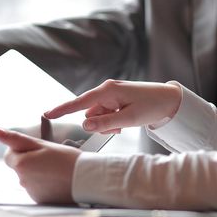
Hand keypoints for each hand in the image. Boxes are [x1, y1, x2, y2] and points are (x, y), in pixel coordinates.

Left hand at [0, 127, 80, 203]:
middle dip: (30, 160)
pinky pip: (37, 188)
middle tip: (49, 157)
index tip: (35, 148)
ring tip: (56, 169)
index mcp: (21, 164)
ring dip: (38, 172)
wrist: (86, 179)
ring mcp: (31, 192)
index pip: (8, 155)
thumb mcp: (42, 144)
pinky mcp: (40, 200)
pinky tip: (57, 179)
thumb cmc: (67, 159)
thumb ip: (16, 138)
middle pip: (20, 166)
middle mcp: (22, 180)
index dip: (20, 149)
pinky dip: (44, 183)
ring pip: (29, 177)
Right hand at [45, 79, 181, 133]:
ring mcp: (110, 95)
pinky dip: (112, 121)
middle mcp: (106, 90)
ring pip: (97, 117)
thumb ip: (105, 123)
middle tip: (119, 126)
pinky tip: (126, 120)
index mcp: (107, 91)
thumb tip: (85, 125)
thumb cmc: (152, 106)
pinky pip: (105, 115)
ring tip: (125, 123)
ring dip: (107, 124)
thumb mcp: (129, 118)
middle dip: (100, 124)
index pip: (79, 102)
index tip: (46, 114)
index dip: (62, 109)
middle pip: (89, 114)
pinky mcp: (115, 100)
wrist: (170, 100)